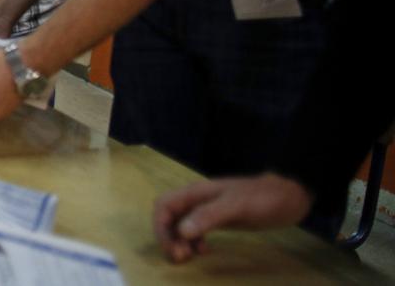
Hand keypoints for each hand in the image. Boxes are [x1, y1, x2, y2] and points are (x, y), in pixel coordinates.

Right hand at [153, 173, 312, 262]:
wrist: (289, 196)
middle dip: (168, 237)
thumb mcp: (237, 206)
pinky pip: (195, 230)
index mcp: (196, 193)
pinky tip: (204, 251)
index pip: (164, 206)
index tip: (173, 248)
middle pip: (168, 216)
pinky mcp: (218, 219)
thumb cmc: (263, 198)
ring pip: (180, 225)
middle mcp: (197, 200)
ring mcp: (207, 209)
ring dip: (178, 241)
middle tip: (181, 257)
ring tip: (189, 257)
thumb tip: (181, 232)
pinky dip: (193, 242)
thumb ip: (208, 216)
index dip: (161, 227)